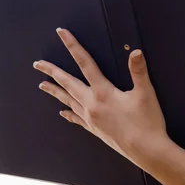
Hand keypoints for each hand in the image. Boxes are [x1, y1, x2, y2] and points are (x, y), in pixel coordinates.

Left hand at [33, 28, 168, 167]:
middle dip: (52, 72)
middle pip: (68, 83)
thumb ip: (139, 71)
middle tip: (37, 64)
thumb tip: (136, 51)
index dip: (73, 46)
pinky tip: (62, 113)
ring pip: (68, 100)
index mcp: (103, 92)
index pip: (85, 63)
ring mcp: (92, 118)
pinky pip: (77, 118)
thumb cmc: (147, 121)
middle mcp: (92, 105)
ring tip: (42, 85)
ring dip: (55, 91)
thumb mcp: (145, 93)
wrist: (147, 151)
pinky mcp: (96, 129)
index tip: (61, 33)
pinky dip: (68, 113)